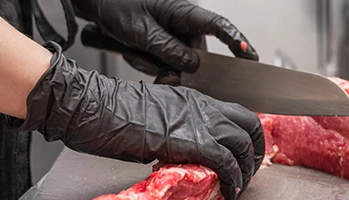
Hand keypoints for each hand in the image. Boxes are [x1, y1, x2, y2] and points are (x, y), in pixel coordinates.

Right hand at [18, 42, 264, 199]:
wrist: (94, 107)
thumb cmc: (111, 110)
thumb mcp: (153, 112)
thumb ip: (174, 123)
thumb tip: (180, 142)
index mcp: (194, 98)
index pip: (236, 112)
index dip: (246, 134)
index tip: (245, 152)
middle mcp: (203, 107)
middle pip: (249, 125)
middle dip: (255, 151)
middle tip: (249, 170)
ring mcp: (199, 122)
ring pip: (243, 144)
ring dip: (246, 169)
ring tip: (239, 185)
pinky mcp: (192, 142)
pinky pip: (226, 162)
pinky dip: (232, 178)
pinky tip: (229, 190)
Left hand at [72, 0, 258, 84]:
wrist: (98, 5)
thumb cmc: (118, 5)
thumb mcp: (142, 30)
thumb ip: (167, 49)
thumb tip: (193, 65)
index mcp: (185, 13)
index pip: (219, 25)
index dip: (236, 41)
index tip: (249, 56)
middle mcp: (184, 26)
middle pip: (198, 56)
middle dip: (179, 69)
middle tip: (160, 74)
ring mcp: (174, 38)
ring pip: (179, 65)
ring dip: (157, 66)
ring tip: (136, 50)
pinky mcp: (163, 47)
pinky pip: (165, 66)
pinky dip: (150, 65)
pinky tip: (135, 52)